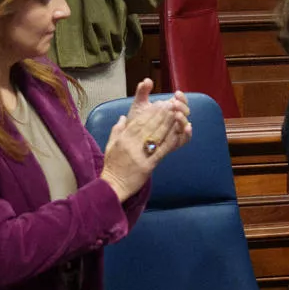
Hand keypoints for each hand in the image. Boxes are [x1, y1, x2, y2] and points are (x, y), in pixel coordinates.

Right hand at [100, 80, 191, 200]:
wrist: (113, 185)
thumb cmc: (112, 166)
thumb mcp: (110, 145)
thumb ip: (117, 130)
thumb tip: (123, 117)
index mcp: (123, 139)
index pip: (138, 122)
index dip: (150, 112)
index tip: (158, 104)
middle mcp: (131, 144)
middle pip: (149, 126)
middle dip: (161, 114)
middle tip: (170, 105)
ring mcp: (140, 155)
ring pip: (156, 136)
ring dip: (168, 124)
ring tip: (176, 114)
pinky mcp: (148, 165)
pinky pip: (161, 151)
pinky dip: (170, 141)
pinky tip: (177, 133)